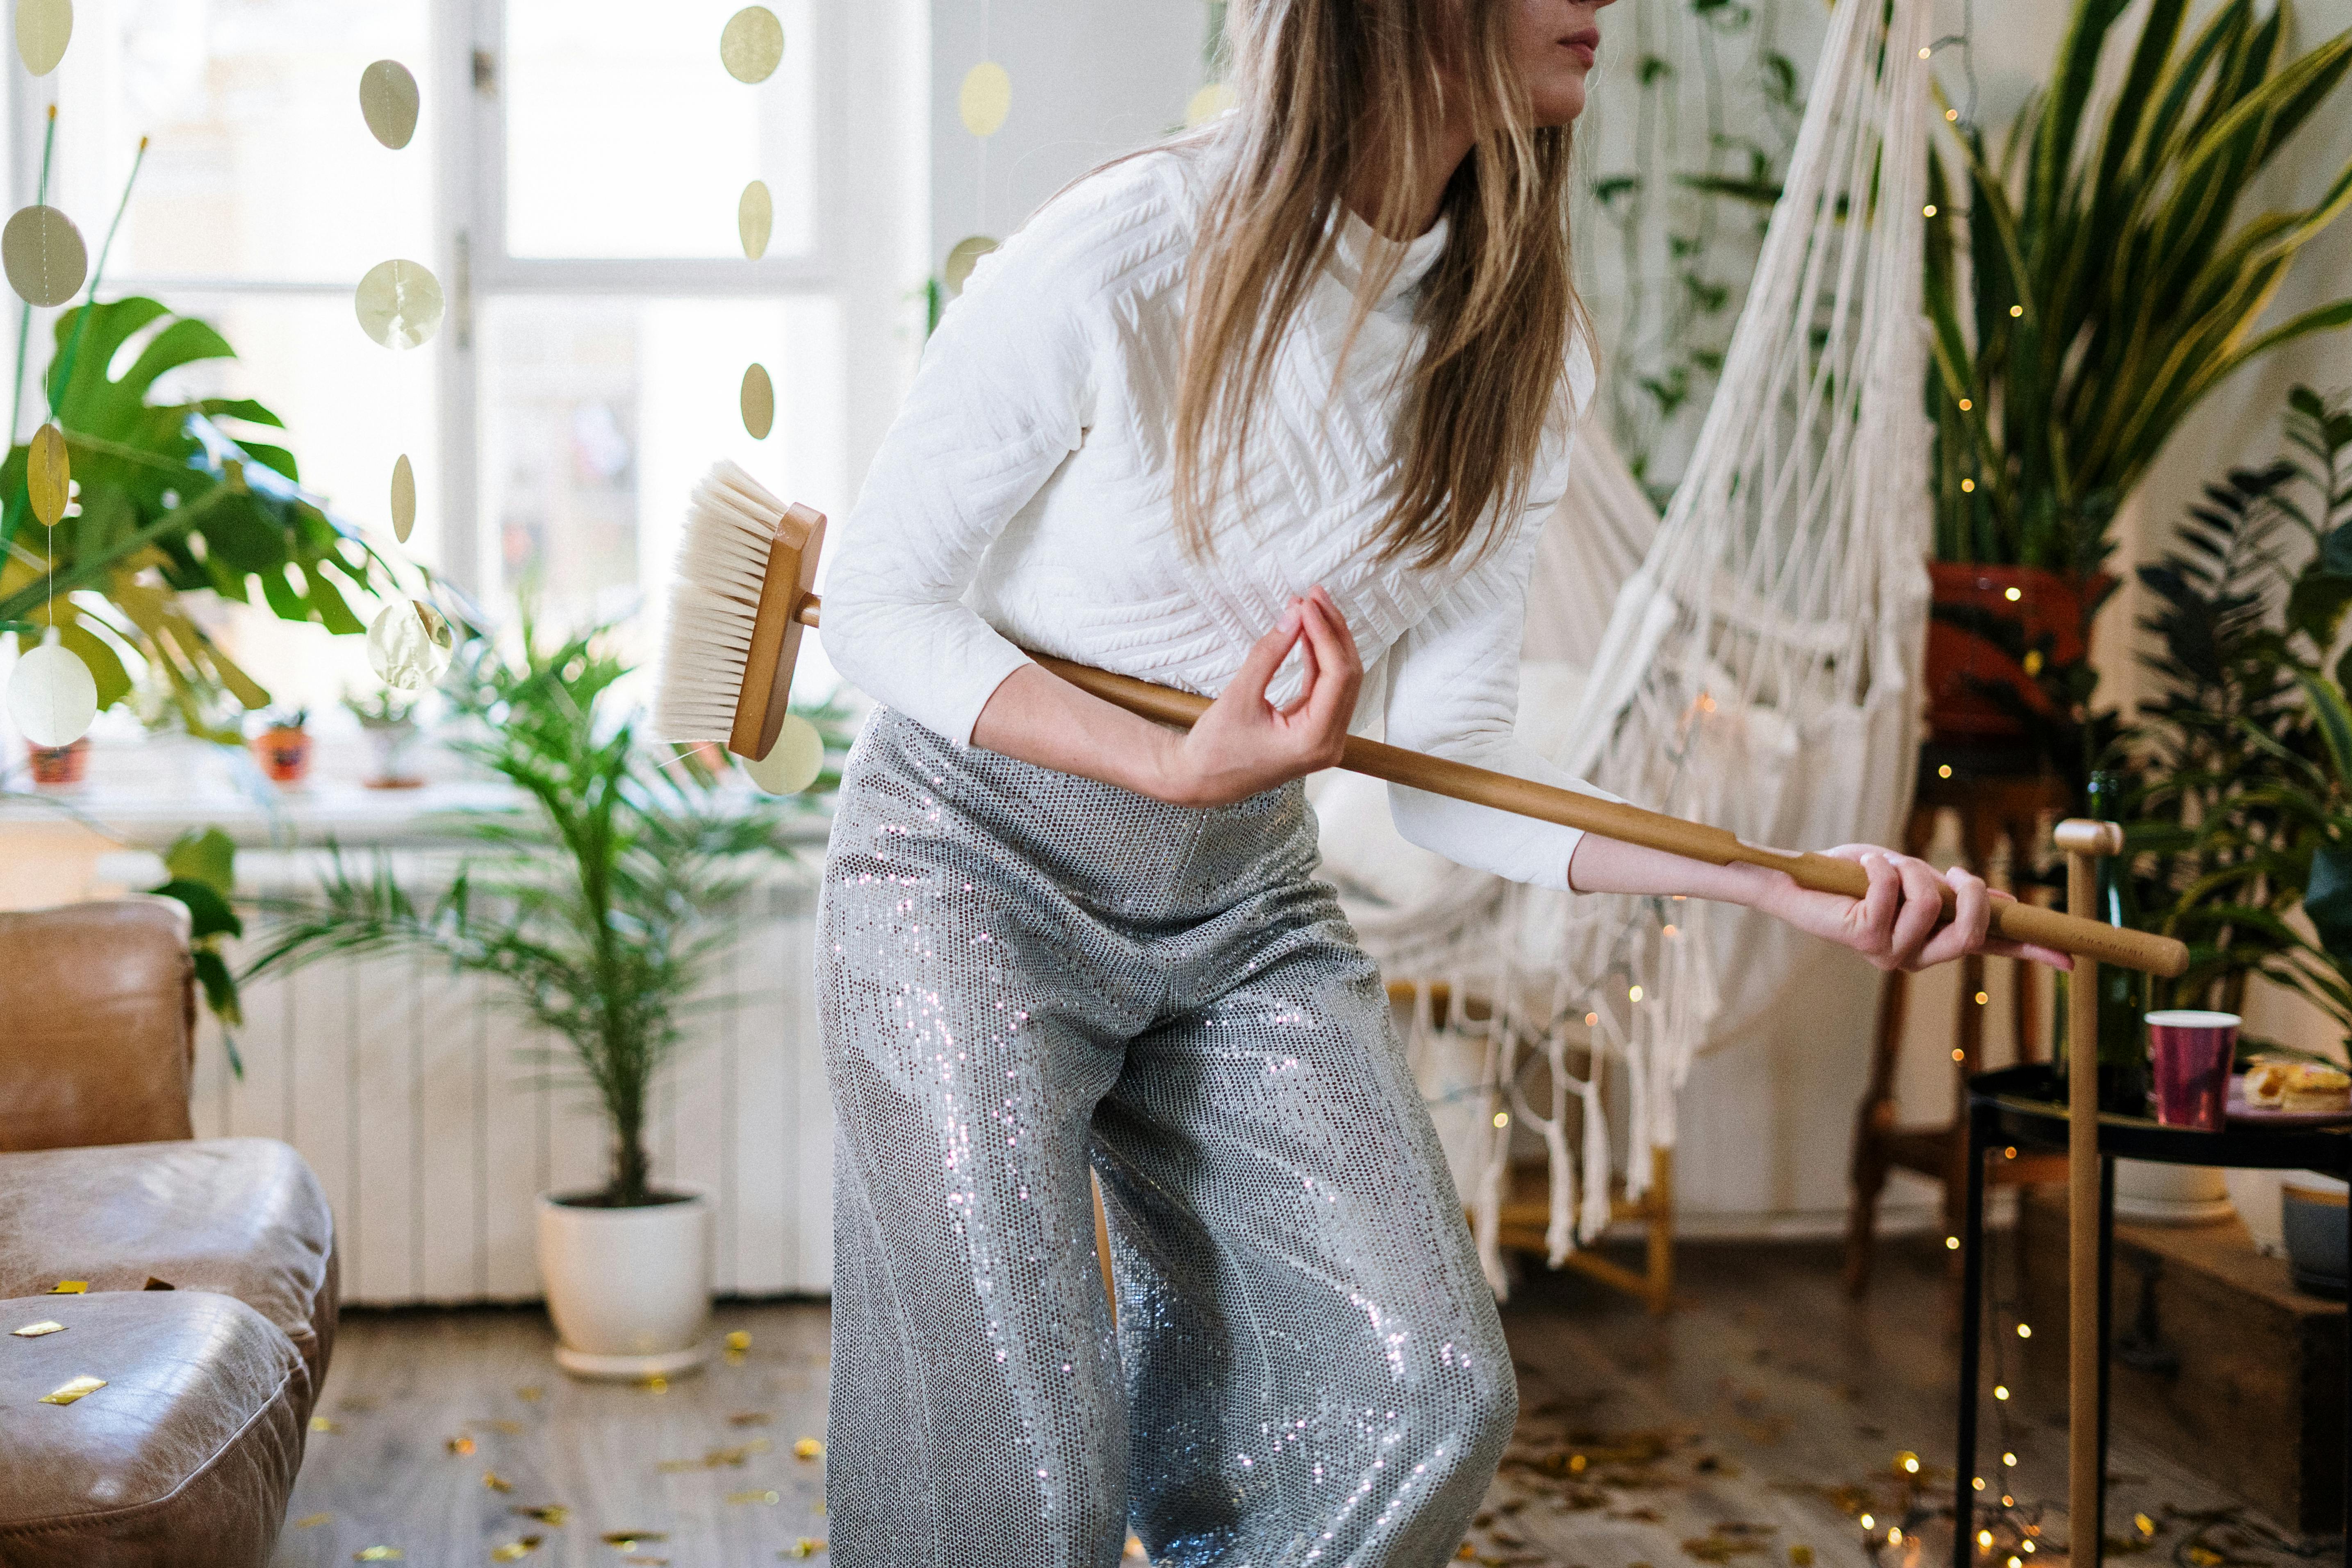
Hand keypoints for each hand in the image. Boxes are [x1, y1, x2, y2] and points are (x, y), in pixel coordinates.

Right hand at [1152, 586, 1362, 806]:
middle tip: (1313, 595)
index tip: (1307, 603)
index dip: (1326, 633)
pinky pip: (1326, 688)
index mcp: (1314, 741)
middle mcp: (1329, 743)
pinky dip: (1318, 658)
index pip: (1337, 677)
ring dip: (1328, 641)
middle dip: (1332, 631)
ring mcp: (1325, 739)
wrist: (1201, 780)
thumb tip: (1294, 614)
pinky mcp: (1316, 731)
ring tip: (1310, 606)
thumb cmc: (1214, 747)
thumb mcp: (1239, 696)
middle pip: (1347, 676)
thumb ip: (1268, 654)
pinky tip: (1307, 632)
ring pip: (1341, 680)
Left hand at [1750, 845, 2071, 971]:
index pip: (1992, 948)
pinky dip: (1882, 868)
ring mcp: (1891, 952)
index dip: (2031, 951)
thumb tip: (2003, 907)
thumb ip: (1953, 895)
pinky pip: (1892, 894)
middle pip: (1972, 934)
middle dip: (1973, 894)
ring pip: (1931, 905)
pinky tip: (1864, 867)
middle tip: (1954, 872)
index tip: (2069, 956)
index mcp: (1936, 940)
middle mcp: (1917, 955)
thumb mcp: (1916, 878)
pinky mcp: (1863, 938)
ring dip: (1912, 871)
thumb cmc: (1857, 876)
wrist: (1801, 879)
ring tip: (1886, 866)